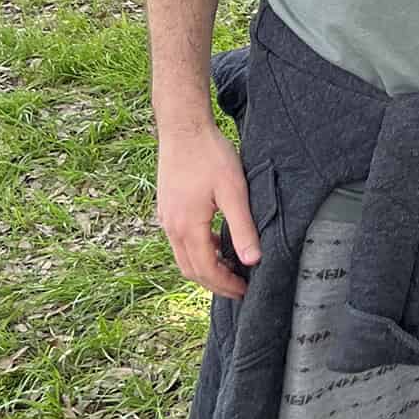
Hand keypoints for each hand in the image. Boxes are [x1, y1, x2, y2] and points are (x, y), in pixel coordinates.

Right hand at [156, 122, 260, 298]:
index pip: (206, 271)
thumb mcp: (233, 191)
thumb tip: (253, 260)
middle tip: (239, 287)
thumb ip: (242, 227)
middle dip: (215, 283)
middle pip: (191, 270)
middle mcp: (171, 227)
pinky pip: (180, 241)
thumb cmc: (210, 155)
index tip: (245, 291)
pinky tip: (216, 244)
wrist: (183, 127)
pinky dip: (198, 251)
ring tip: (230, 269)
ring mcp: (165, 218)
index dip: (225, 285)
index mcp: (187, 227)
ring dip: (205, 268)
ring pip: (183, 257)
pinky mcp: (167, 208)